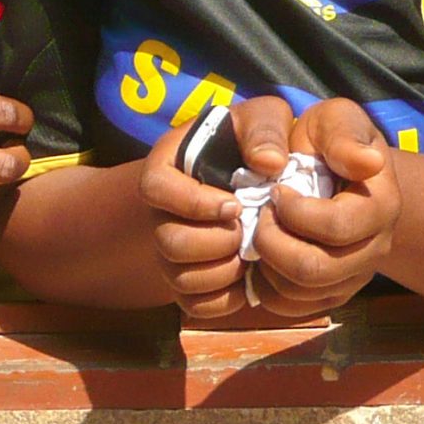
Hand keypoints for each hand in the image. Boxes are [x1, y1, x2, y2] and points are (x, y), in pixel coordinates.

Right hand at [137, 99, 292, 319]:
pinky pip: (195, 306)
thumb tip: (269, 163)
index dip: (193, 203)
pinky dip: (225, 300)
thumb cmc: (255, 143)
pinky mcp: (190, 280)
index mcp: (167, 168)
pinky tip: (248, 278)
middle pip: (167, 242)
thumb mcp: (262, 118)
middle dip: (215, 242)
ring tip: (250, 254)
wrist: (258, 176)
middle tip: (247, 231)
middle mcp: (162, 213)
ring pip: (180, 278)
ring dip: (223, 272)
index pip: (155, 189)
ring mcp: (172, 251)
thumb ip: (264, 129)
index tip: (234, 205)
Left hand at [243, 98, 400, 318]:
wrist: (337, 173)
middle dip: (272, 243)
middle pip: (313, 270)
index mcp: (381, 206)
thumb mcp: (337, 120)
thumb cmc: (332, 142)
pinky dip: (264, 285)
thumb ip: (345, 136)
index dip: (293, 211)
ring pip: (297, 293)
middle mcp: (374, 249)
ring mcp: (352, 277)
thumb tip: (366, 162)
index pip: (335, 227)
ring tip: (259, 232)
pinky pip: (289, 307)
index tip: (276, 190)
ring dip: (265, 264)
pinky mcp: (329, 295)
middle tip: (259, 216)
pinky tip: (261, 255)